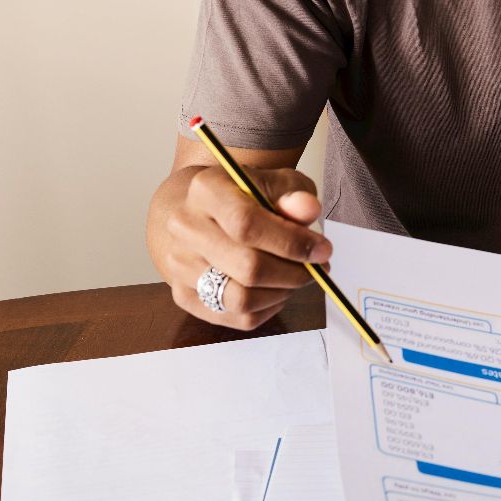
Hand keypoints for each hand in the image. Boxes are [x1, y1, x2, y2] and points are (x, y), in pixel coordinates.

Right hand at [157, 164, 331, 330]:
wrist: (202, 212)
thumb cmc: (247, 197)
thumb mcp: (277, 183)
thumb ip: (294, 195)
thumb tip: (309, 209)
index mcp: (206, 190)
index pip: (246, 224)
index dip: (291, 242)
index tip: (322, 249)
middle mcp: (184, 228)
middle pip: (247, 268)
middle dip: (294, 273)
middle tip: (316, 267)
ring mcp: (178, 265)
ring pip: (240, 299)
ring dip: (281, 293)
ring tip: (296, 277)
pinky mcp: (183, 295)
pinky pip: (236, 317)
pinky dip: (267, 308)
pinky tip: (276, 289)